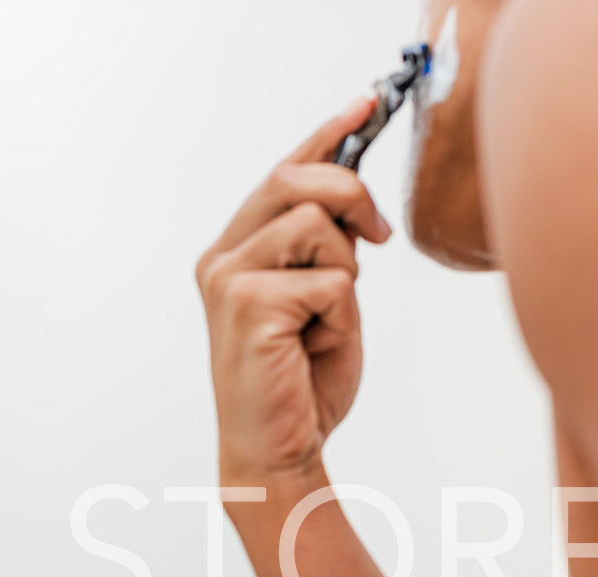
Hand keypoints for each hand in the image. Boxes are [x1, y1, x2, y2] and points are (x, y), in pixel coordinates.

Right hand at [195, 95, 393, 484]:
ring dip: (345, 273)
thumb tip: (353, 196)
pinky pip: (330, 280)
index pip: (282, 174)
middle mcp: (221, 258)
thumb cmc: (301, 383)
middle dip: (352, 195)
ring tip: (326, 320)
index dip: (325, 136)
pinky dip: (342, 316)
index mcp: (234, 252)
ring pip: (318, 224)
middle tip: (376, 238)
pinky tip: (317, 346)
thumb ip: (326, 247)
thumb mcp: (324, 298)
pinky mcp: (248, 305)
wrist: (278, 452)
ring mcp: (228, 279)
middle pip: (297, 179)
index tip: (365, 104)